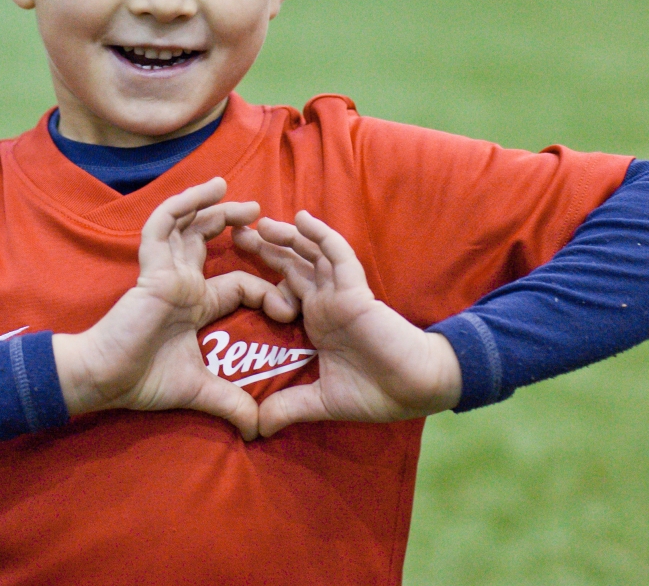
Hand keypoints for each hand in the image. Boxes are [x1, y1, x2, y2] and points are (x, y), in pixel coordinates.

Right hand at [52, 177, 297, 439]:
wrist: (105, 380)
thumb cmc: (143, 380)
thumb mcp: (200, 391)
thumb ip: (231, 403)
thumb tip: (258, 430)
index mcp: (195, 304)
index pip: (238, 283)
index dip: (264, 290)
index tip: (287, 310)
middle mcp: (182, 282)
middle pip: (209, 239)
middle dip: (233, 222)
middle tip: (260, 212)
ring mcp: (166, 271)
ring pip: (187, 223)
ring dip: (210, 205)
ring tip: (231, 189)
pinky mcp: (151, 267)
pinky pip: (164, 225)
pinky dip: (183, 205)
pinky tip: (207, 192)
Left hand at [233, 211, 461, 437]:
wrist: (415, 390)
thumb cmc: (376, 393)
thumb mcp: (321, 400)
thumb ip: (289, 407)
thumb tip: (255, 428)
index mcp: (316, 320)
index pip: (282, 287)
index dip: (261, 273)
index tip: (233, 265)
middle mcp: (325, 301)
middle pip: (292, 265)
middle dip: (267, 248)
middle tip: (236, 232)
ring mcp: (341, 293)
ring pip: (311, 254)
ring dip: (288, 236)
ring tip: (263, 222)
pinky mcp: (357, 292)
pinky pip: (338, 257)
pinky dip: (322, 237)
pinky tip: (303, 220)